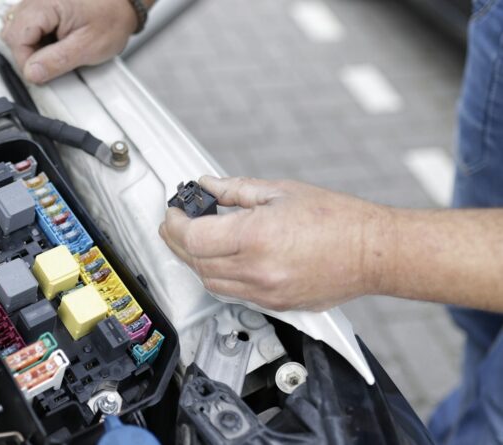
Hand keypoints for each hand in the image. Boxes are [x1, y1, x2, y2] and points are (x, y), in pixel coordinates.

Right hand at [0, 0, 137, 83]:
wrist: (126, 2)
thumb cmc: (112, 18)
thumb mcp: (87, 47)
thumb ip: (56, 61)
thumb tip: (32, 73)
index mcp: (45, 5)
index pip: (16, 38)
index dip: (26, 61)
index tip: (42, 72)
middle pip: (12, 32)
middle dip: (27, 53)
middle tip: (50, 62)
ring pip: (17, 27)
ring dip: (31, 44)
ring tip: (54, 50)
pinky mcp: (43, 3)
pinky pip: (27, 21)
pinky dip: (36, 35)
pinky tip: (53, 41)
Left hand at [159, 176, 393, 310]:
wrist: (374, 253)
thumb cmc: (339, 220)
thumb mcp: (281, 191)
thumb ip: (235, 190)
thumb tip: (207, 186)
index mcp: (256, 237)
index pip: (194, 237)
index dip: (175, 223)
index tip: (173, 212)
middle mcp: (257, 270)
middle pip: (196, 262)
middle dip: (178, 241)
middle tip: (176, 223)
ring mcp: (265, 292)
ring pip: (210, 282)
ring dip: (196, 261)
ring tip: (196, 239)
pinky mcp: (275, 305)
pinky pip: (232, 294)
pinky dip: (218, 276)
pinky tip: (220, 258)